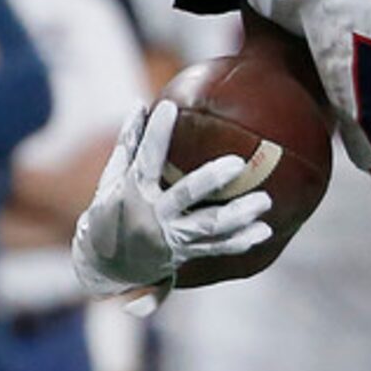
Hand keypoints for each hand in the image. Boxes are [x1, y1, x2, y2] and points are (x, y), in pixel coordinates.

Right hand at [71, 101, 273, 310]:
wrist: (105, 266)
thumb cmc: (109, 212)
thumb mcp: (111, 179)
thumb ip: (128, 144)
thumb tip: (140, 104)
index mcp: (132, 192)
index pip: (145, 159)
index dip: (156, 134)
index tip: (168, 107)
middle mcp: (152, 216)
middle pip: (185, 195)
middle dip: (211, 180)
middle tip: (239, 163)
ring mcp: (169, 238)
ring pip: (209, 227)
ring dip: (238, 216)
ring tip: (265, 201)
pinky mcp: (182, 254)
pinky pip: (215, 248)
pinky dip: (239, 241)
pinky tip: (262, 231)